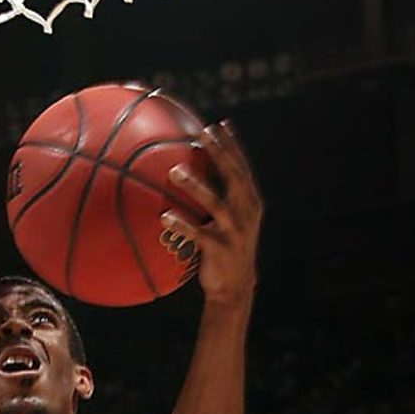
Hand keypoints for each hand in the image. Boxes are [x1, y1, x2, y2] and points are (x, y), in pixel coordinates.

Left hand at [161, 120, 262, 306]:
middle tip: (202, 133)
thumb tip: (192, 178)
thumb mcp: (228, 225)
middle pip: (234, 176)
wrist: (235, 288)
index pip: (242, 168)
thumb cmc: (225, 252)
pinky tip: (163, 217)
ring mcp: (234, 231)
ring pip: (216, 202)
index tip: (219, 125)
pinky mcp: (220, 249)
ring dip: (195, 185)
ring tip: (174, 171)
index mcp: (251, 203)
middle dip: (219, 152)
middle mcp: (246, 213)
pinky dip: (181, 224)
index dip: (232, 146)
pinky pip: (197, 233)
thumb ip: (218, 201)